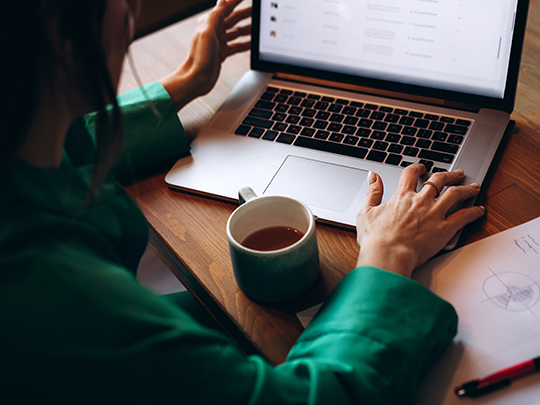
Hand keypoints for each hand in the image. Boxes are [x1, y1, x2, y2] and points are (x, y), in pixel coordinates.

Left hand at [160, 0, 250, 111]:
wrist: (196, 79)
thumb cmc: (199, 58)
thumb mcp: (207, 33)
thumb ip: (215, 15)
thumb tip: (222, 0)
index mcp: (210, 23)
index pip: (226, 7)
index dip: (237, 0)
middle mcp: (214, 31)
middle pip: (234, 18)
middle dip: (246, 13)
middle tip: (258, 10)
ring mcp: (219, 42)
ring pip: (237, 31)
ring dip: (248, 28)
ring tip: (259, 26)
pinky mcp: (222, 53)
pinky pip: (237, 45)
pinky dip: (246, 43)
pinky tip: (253, 43)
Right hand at [355, 164, 484, 277]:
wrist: (388, 255)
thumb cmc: (376, 239)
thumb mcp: (366, 211)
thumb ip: (372, 192)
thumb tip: (372, 175)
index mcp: (402, 197)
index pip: (411, 174)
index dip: (417, 167)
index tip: (422, 167)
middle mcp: (421, 201)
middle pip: (439, 180)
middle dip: (450, 174)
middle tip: (456, 173)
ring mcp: (434, 214)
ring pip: (456, 194)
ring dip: (466, 189)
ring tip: (473, 187)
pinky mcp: (444, 229)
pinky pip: (464, 216)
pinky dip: (474, 212)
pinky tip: (479, 210)